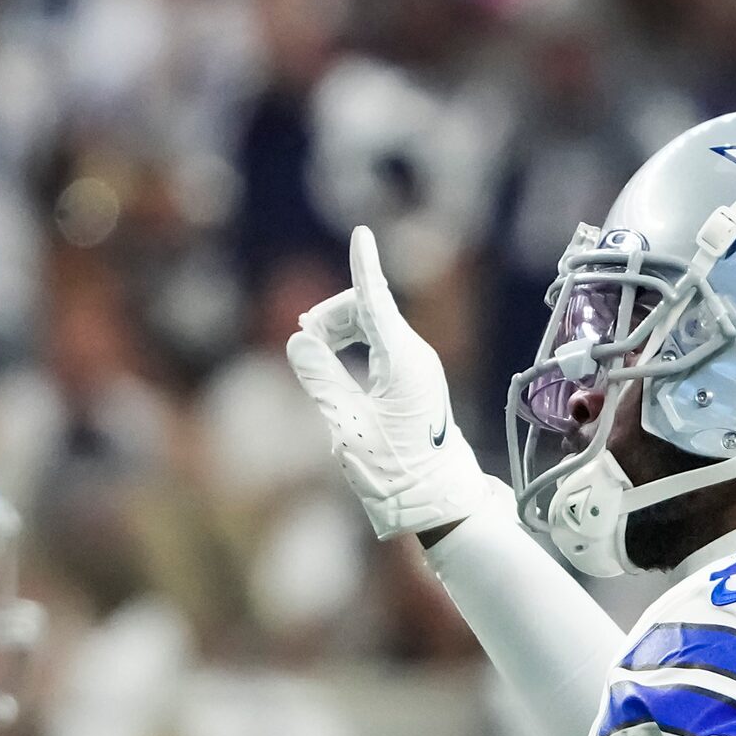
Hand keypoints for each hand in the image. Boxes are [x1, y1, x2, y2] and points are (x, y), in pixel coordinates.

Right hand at [286, 225, 505, 539]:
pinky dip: (353, 347)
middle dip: (331, 316)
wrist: (437, 500)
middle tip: (303, 343)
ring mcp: (418, 367)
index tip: (362, 235)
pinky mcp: (415, 381)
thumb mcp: (346, 424)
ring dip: (339, 332)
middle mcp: (415, 355)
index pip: (374, 301)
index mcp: (402, 360)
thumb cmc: (394, 468)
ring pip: (373, 326)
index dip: (362, 267)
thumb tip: (298, 341)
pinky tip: (334, 365)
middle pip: (368, 309)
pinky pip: (380, 346)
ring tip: (313, 356)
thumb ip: (320, 378)